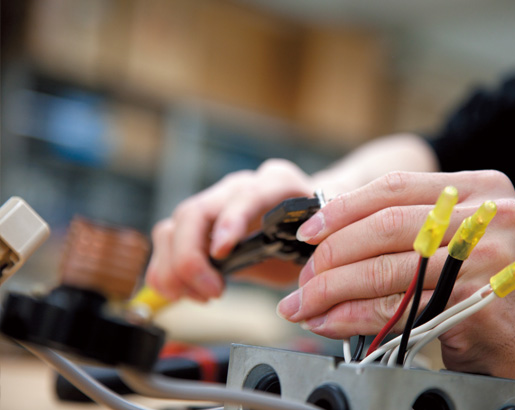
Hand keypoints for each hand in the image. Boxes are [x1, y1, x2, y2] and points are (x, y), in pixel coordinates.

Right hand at [145, 159, 315, 300]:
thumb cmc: (316, 229)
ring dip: (174, 267)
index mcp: (276, 183)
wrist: (307, 221)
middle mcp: (238, 187)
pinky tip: (182, 292)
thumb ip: (317, 245)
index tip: (222, 252)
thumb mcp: (324, 237)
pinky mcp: (197, 225)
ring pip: (173, 226)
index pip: (247, 194)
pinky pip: (166, 241)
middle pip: (196, 211)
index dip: (230, 221)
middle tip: (212, 292)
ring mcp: (214, 203)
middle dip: (192, 257)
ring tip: (200, 296)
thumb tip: (306, 267)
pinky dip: (164, 271)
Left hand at [276, 170, 514, 402]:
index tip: (308, 231)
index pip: (394, 187)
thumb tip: (327, 238)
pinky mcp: (477, 302)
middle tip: (304, 277)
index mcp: (480, 190)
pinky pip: (396, 307)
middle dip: (331, 254)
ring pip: (384, 268)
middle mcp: (489, 216)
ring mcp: (487, 258)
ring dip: (332, 288)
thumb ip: (405, 230)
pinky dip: (354, 316)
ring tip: (304, 303)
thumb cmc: (485, 290)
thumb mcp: (452, 243)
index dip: (342, 208)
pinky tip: (330, 321)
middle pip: (384, 225)